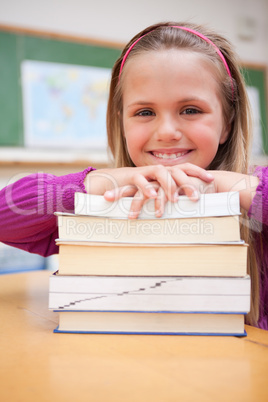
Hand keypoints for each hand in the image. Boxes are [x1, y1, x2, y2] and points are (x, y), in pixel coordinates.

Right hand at [85, 164, 213, 217]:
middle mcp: (158, 169)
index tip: (211, 179)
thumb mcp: (157, 191)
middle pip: (176, 171)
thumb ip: (170, 194)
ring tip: (174, 200)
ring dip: (168, 187)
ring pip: (161, 173)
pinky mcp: (132, 176)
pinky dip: (146, 188)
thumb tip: (187, 205)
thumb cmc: (139, 189)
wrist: (114, 181)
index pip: (185, 168)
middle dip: (187, 183)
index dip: (198, 172)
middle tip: (196, 197)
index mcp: (166, 171)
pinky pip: (140, 180)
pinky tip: (152, 196)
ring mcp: (146, 171)